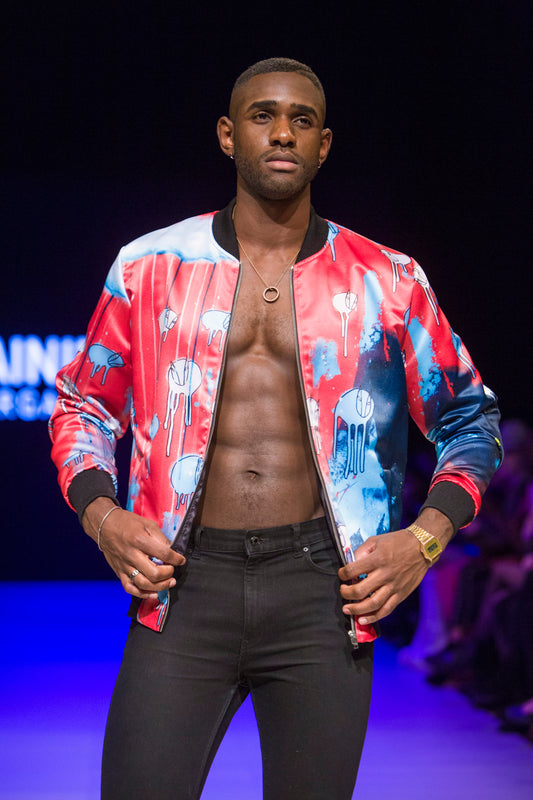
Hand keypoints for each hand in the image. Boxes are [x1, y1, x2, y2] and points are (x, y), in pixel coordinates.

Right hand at [83, 498, 185, 598]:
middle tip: (172, 570)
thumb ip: (160, 538)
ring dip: (159, 587)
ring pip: (143, 584)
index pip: (163, 554)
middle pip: (154, 573)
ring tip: (169, 583)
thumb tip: (171, 550)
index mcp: (140, 541)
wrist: (104, 525)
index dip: (176, 559)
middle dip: (168, 574)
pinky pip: (130, 588)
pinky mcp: (119, 572)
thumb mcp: (147, 524)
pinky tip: (153, 593)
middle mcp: (132, 555)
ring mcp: (124, 565)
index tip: (181, 560)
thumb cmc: (127, 523)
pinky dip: (142, 594)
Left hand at [338, 509, 453, 624]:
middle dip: (346, 593)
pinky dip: (374, 617)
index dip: (343, 574)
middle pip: (360, 591)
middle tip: (342, 592)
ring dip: (357, 609)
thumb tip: (349, 563)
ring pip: (373, 604)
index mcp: (377, 559)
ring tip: (347, 609)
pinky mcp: (401, 594)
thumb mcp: (376, 540)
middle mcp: (385, 575)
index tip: (342, 575)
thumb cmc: (398, 542)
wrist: (422, 547)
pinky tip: (363, 620)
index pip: (353, 571)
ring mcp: (394, 586)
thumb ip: (361, 552)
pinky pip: (386, 609)